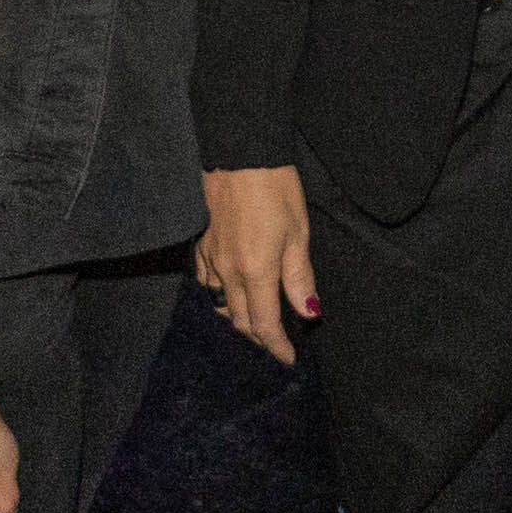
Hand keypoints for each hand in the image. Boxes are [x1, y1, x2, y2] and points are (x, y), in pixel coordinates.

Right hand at [197, 164, 319, 362]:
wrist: (240, 153)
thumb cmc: (276, 189)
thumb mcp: (298, 233)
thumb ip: (299, 277)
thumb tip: (308, 313)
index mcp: (256, 272)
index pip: (264, 325)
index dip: (277, 347)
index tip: (288, 359)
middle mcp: (228, 272)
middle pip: (240, 320)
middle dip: (259, 337)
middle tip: (277, 341)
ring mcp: (212, 257)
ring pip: (220, 303)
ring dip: (238, 318)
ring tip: (256, 320)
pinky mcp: (203, 243)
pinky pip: (207, 281)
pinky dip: (220, 295)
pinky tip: (230, 290)